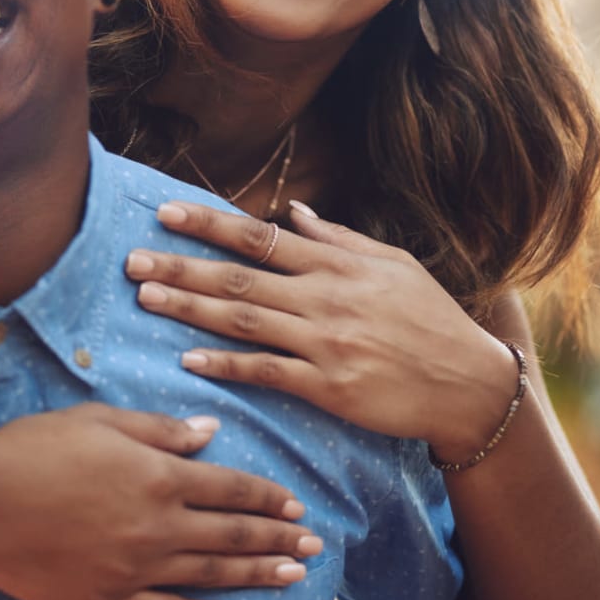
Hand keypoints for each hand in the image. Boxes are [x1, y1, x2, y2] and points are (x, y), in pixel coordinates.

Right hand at [0, 403, 322, 599]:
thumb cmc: (34, 449)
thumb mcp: (101, 422)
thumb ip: (161, 431)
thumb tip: (209, 434)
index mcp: (158, 475)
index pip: (230, 488)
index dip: (266, 497)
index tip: (294, 504)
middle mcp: (156, 525)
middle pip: (231, 536)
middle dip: (277, 539)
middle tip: (313, 544)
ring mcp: (134, 569)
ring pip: (211, 576)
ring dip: (257, 576)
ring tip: (293, 576)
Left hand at [128, 201, 520, 464]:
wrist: (468, 383)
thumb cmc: (431, 320)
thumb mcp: (394, 264)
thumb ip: (340, 240)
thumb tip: (297, 213)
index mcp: (338, 265)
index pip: (261, 238)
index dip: (210, 224)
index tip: (166, 212)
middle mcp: (326, 298)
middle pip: (240, 277)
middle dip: (182, 266)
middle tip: (131, 259)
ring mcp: (326, 343)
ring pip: (245, 320)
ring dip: (191, 308)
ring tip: (145, 298)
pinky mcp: (329, 387)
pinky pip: (267, 372)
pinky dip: (226, 364)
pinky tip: (189, 357)